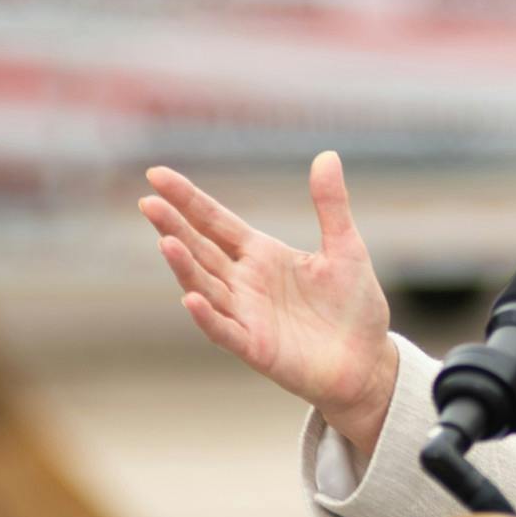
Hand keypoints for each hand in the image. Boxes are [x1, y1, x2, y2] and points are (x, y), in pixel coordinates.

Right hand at [139, 152, 397, 454]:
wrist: (368, 361)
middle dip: (174, 226)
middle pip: (201, 249)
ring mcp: (246, 315)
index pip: (215, 221)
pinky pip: (225, 331)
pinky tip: (192, 298)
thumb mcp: (346, 248)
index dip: (187, 199)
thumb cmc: (353, 306)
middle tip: (147, 202)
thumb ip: (332, 205)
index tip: (156, 174)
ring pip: (206, 286)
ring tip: (165, 242)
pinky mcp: (256, 348)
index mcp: (262, 254)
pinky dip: (208, 316)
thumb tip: (328, 154)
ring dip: (185, 267)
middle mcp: (245, 282)